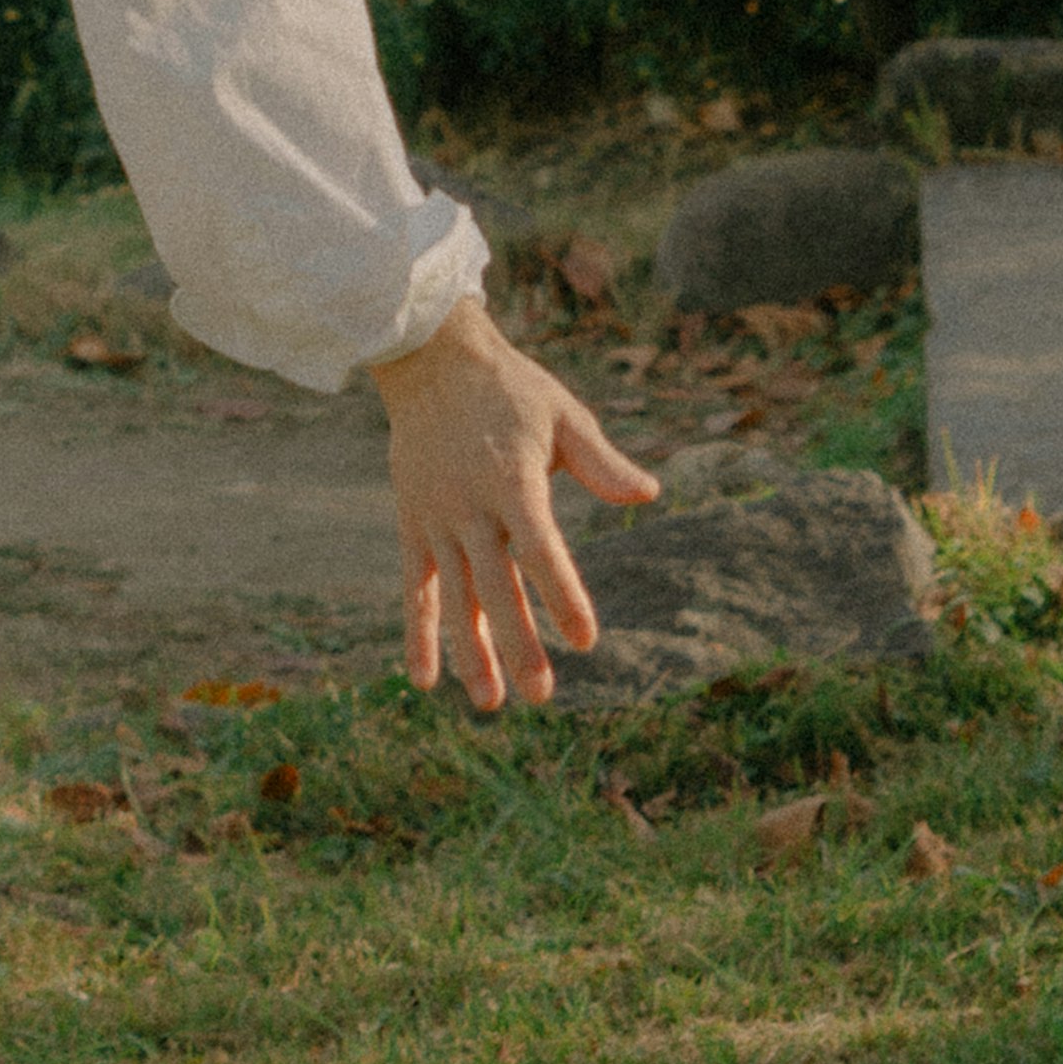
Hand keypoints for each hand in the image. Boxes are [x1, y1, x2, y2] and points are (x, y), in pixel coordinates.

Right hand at [367, 297, 658, 712]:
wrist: (429, 361)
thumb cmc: (509, 390)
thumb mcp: (562, 414)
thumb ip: (600, 460)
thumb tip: (648, 493)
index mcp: (512, 479)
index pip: (541, 549)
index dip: (563, 594)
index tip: (586, 639)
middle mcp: (470, 506)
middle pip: (495, 586)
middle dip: (518, 643)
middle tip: (542, 694)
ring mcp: (437, 519)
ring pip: (454, 596)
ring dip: (472, 651)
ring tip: (491, 703)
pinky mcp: (413, 525)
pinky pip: (415, 587)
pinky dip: (418, 633)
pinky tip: (427, 682)